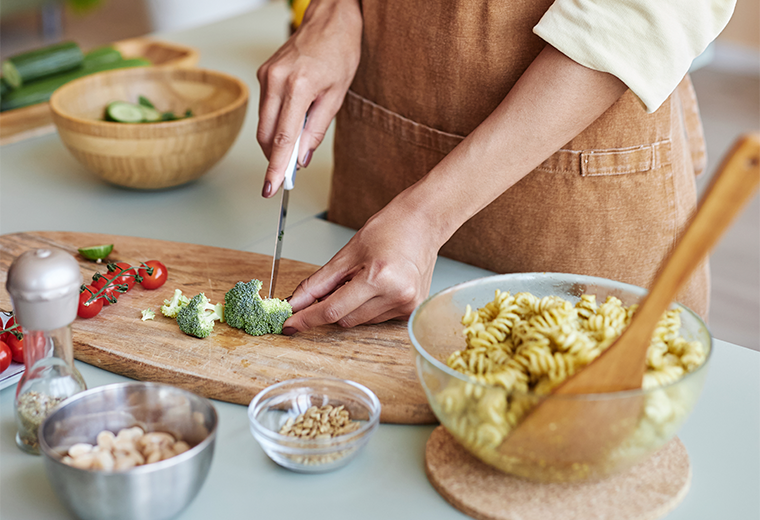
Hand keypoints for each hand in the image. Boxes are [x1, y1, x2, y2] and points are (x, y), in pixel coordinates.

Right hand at [257, 0, 361, 196]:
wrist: (329, 21)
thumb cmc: (339, 52)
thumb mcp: (337, 96)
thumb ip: (317, 130)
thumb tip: (302, 157)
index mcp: (299, 87)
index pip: (282, 139)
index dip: (276, 168)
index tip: (271, 187)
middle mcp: (276, 81)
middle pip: (266, 135)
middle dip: (274, 159)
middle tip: (286, 175)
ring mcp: (266, 76)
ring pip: (263, 124)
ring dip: (276, 141)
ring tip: (297, 143)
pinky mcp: (263, 74)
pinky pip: (265, 108)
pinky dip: (276, 123)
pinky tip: (292, 122)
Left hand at [283, 199, 440, 331]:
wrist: (423, 223)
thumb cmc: (389, 230)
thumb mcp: (347, 253)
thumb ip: (318, 283)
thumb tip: (295, 303)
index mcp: (378, 277)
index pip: (333, 310)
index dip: (307, 318)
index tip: (289, 324)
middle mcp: (397, 295)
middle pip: (345, 319)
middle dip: (331, 306)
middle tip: (336, 282)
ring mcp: (407, 305)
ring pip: (360, 321)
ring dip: (351, 306)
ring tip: (365, 276)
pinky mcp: (412, 310)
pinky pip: (376, 318)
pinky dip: (367, 306)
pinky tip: (378, 285)